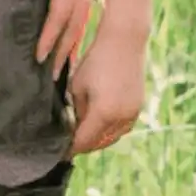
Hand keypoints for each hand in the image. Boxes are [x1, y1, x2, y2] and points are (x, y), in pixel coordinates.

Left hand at [70, 22, 146, 154]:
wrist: (124, 43)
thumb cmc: (96, 61)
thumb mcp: (77, 86)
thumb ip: (76, 110)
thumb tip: (75, 125)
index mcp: (103, 113)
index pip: (83, 141)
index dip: (70, 149)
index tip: (58, 152)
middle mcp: (120, 119)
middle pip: (98, 143)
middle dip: (82, 146)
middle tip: (67, 145)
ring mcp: (132, 114)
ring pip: (112, 138)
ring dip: (96, 140)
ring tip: (81, 137)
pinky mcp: (138, 108)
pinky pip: (122, 129)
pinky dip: (109, 132)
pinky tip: (99, 127)